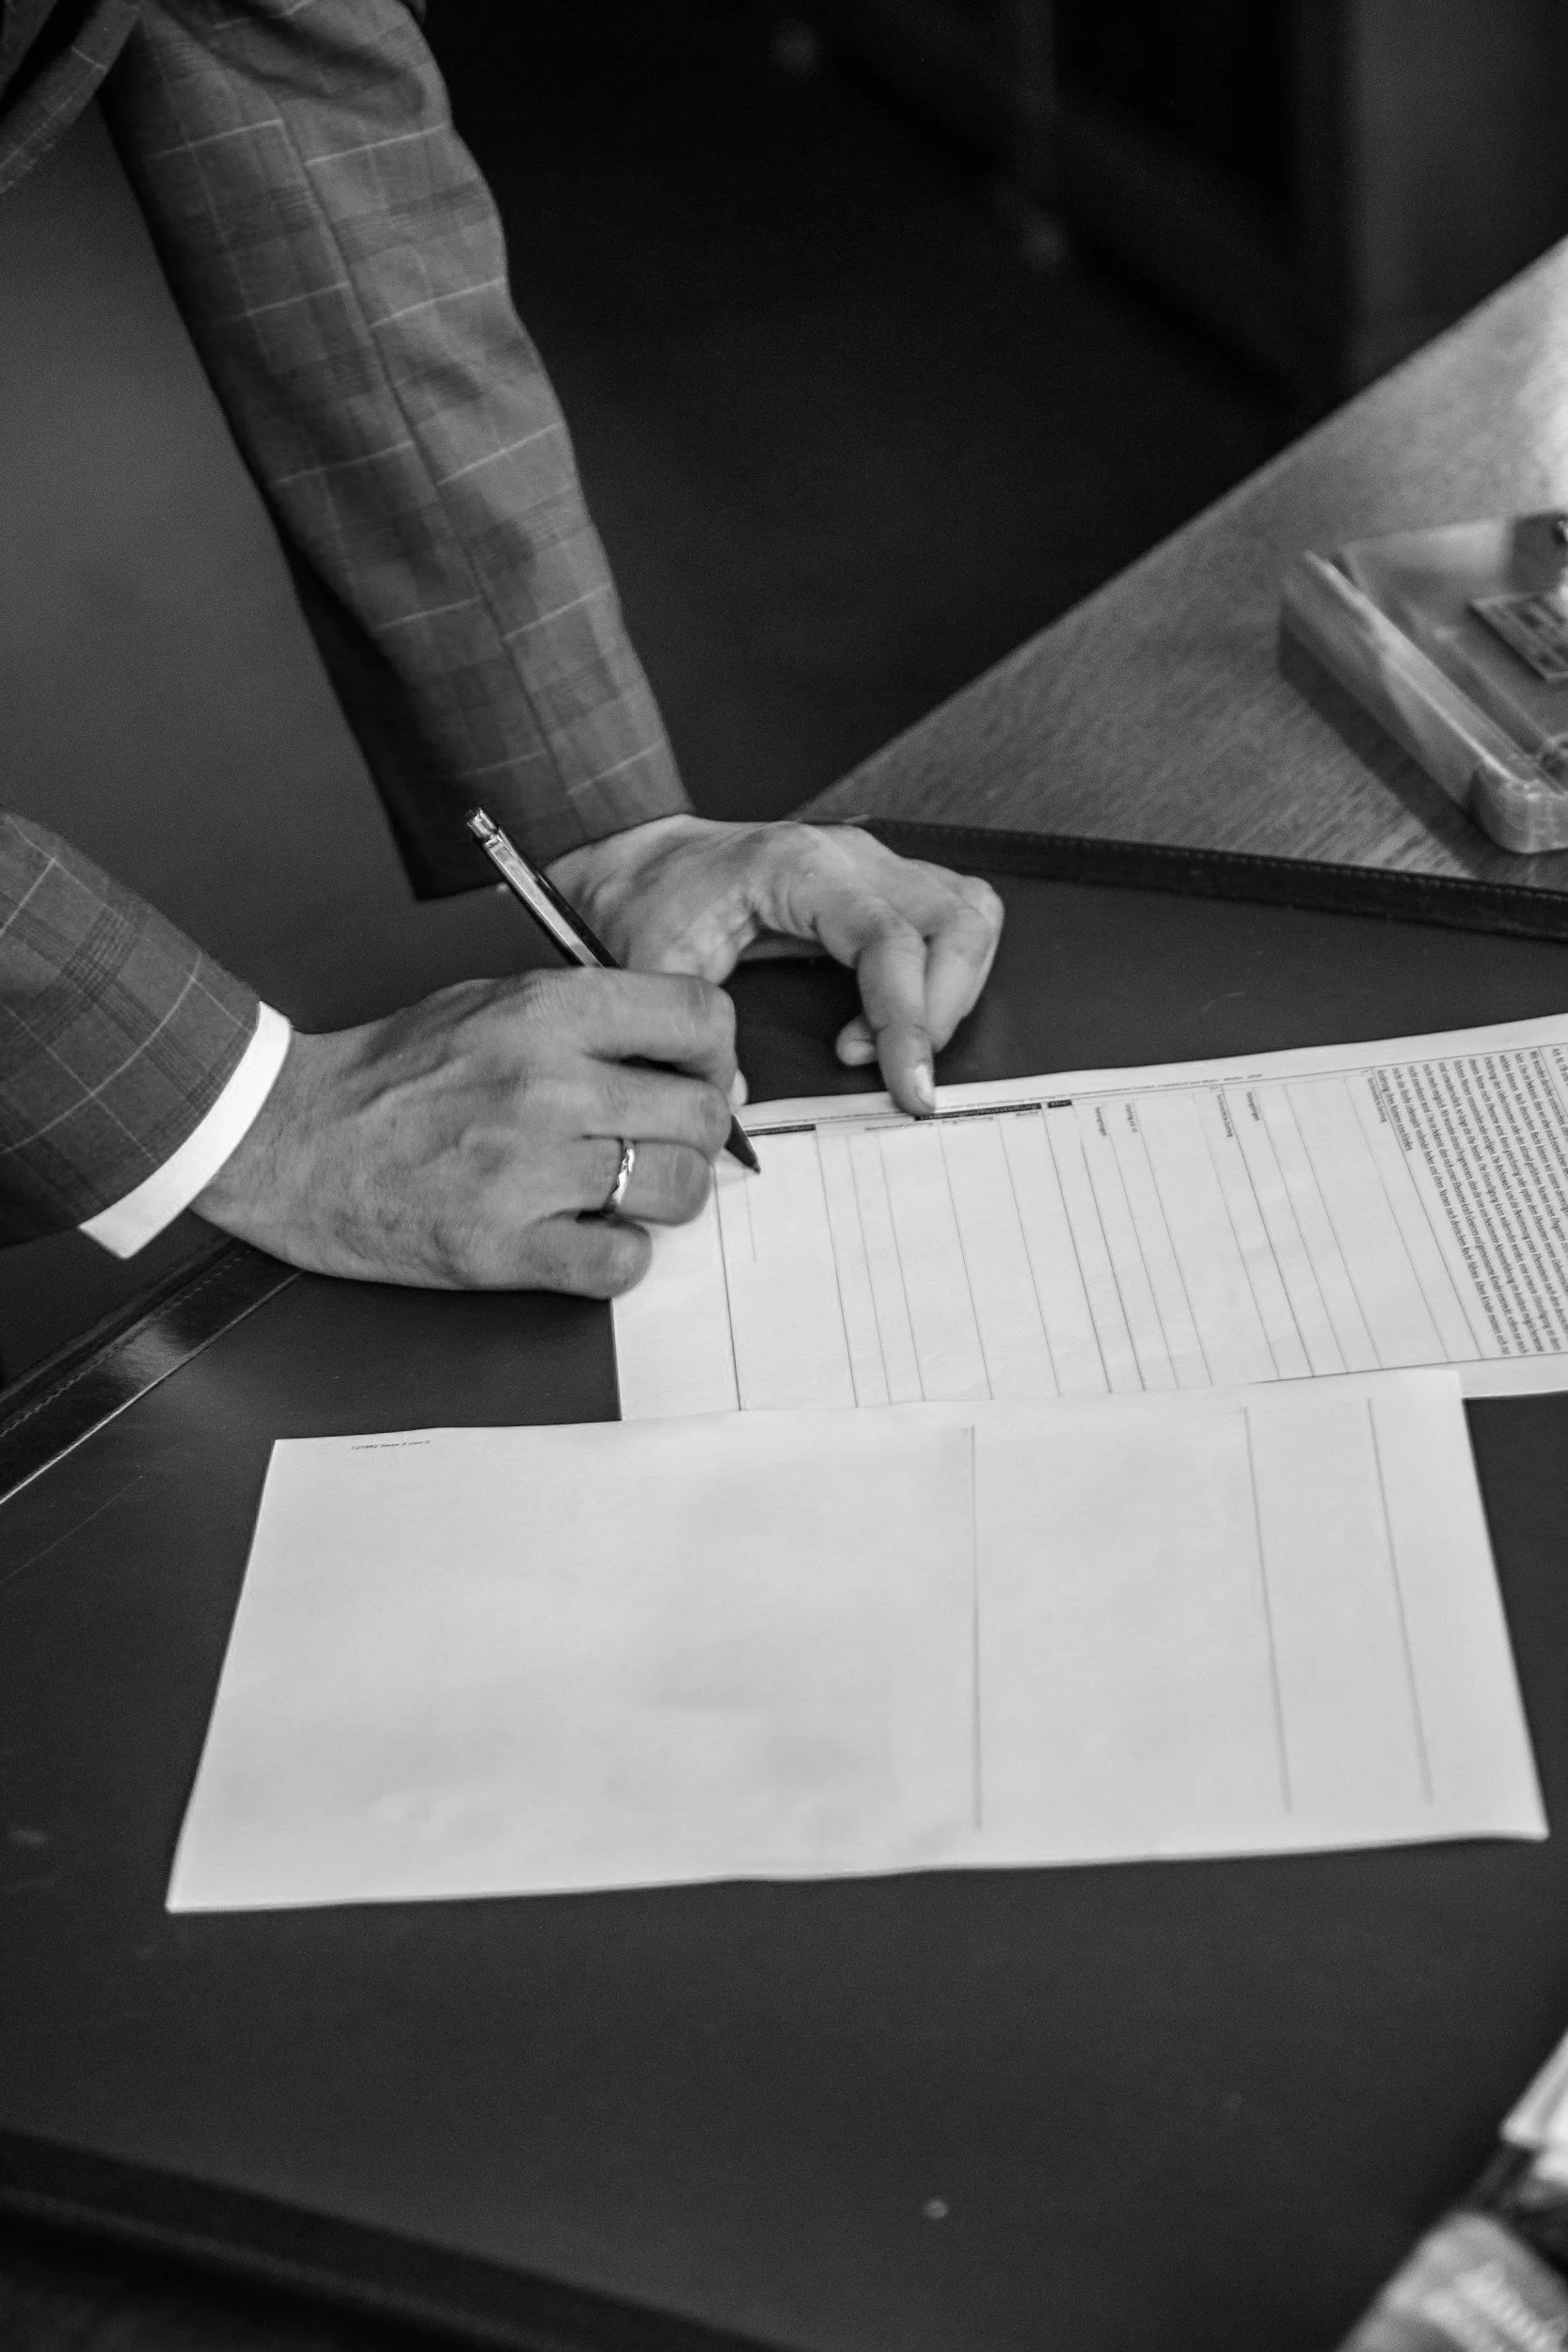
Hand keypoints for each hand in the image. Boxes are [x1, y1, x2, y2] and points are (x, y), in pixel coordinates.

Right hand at [194, 969, 737, 1294]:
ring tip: (623, 1192)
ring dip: (667, 1198)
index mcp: (547, 1011)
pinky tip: (586, 1236)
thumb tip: (694, 1061)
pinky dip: (619, 1257)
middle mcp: (548, 1084)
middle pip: (702, 1113)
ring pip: (679, 1190)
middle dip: (697, 1134)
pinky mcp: (502, 1247)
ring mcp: (527, 1169)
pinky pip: (622, 1265)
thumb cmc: (392, 1072)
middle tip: (661, 1144)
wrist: (286, 1138)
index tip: (696, 1075)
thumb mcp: (492, 1001)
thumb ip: (591, 1020)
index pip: (700, 1016)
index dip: (716, 1054)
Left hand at [547, 816, 1002, 1114]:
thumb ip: (689, 1033)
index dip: (909, 1019)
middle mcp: (851, 854)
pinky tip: (888, 1019)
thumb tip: (737, 1098)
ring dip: (953, 991)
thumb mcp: (652, 967)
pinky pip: (952, 917)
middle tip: (899, 1073)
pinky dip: (944, 975)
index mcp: (799, 866)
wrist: (640, 861)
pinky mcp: (881, 883)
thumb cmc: (648, 902)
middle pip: (956, 921)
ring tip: (891, 1046)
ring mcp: (873, 864)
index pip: (891, 939)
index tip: (909, 1085)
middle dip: (942, 1011)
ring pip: (970, 914)